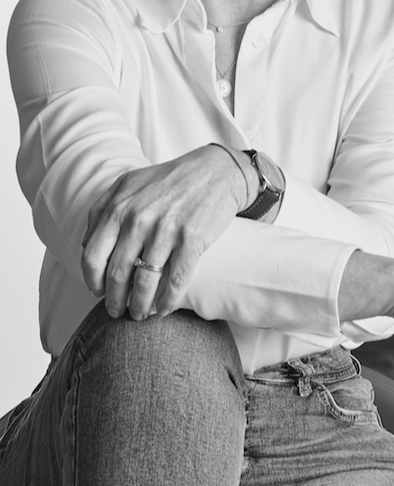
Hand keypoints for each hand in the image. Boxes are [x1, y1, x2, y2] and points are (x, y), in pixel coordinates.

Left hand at [81, 145, 245, 320]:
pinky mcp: (192, 240)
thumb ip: (101, 210)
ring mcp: (166, 230)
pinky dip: (167, 302)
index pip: (92, 257)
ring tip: (140, 314)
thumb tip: (83, 245)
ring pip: (144, 283)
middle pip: (116, 275)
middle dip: (114, 300)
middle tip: (118, 311)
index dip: (93, 281)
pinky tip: (164, 309)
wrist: (216, 171)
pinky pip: (175, 282)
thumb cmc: (170, 180)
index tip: (98, 292)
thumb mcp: (128, 184)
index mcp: (120, 207)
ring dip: (139, 307)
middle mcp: (139, 219)